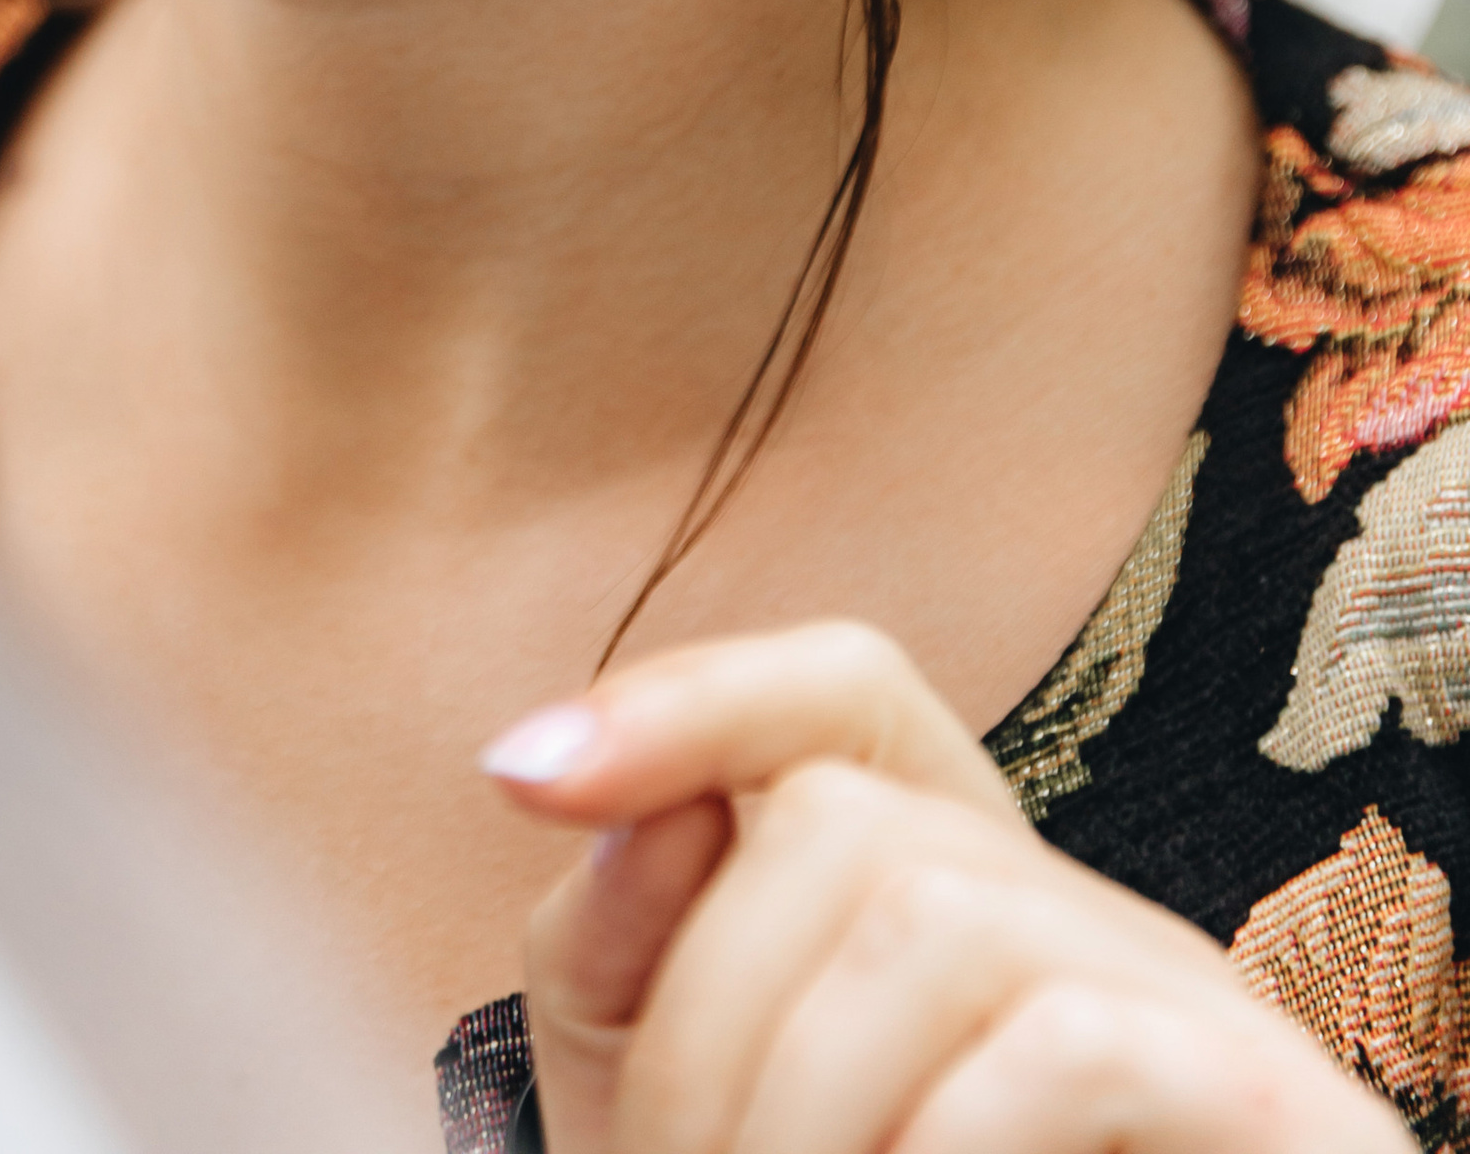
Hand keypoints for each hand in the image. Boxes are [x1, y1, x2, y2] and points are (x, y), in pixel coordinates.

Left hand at [481, 620, 1410, 1151]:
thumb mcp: (683, 1117)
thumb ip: (625, 953)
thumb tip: (624, 802)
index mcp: (963, 904)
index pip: (842, 690)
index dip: (688, 701)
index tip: (518, 775)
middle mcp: (1090, 920)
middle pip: (849, 821)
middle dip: (707, 1022)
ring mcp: (1196, 1008)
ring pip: (937, 919)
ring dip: (800, 1107)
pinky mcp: (1280, 1109)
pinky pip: (1069, 1043)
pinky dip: (939, 1152)